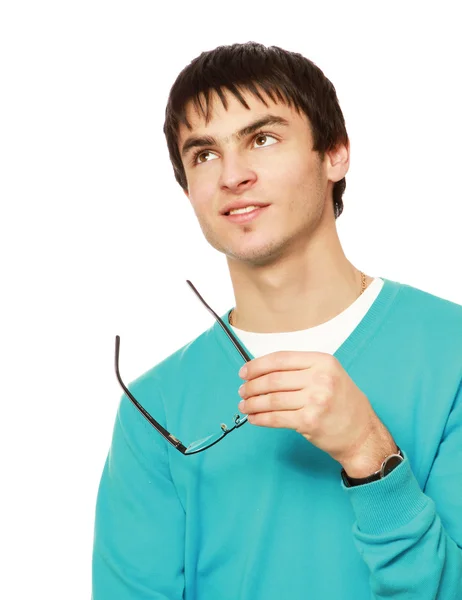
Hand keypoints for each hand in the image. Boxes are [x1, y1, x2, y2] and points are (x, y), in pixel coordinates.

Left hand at [237, 351, 397, 474]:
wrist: (362, 433)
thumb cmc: (343, 404)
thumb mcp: (329, 375)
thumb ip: (301, 370)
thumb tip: (262, 371)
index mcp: (323, 362)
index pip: (281, 359)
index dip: (258, 365)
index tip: (244, 371)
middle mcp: (320, 379)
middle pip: (273, 379)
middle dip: (252, 385)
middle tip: (242, 390)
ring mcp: (315, 401)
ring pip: (272, 399)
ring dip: (252, 403)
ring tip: (244, 406)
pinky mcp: (309, 422)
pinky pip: (276, 418)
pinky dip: (261, 418)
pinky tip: (254, 418)